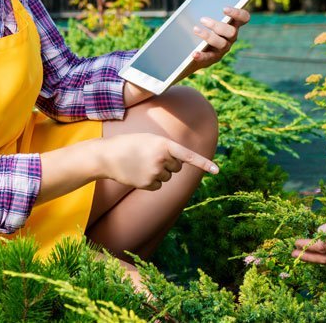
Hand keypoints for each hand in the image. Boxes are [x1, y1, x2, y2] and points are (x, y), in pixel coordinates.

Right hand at [99, 133, 218, 189]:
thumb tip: (179, 164)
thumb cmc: (130, 143)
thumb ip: (166, 148)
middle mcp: (162, 159)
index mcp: (164, 144)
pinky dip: (152, 182)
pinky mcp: (147, 184)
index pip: (188, 156)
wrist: (107, 155)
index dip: (204, 164)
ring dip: (159, 172)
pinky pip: (159, 186)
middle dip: (169, 163)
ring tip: (142, 163)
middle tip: (151, 156)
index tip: (217, 171)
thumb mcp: (150, 139)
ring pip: (168, 177)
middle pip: (177, 167)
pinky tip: (139, 173)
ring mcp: (154, 173)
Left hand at [182, 6, 250, 75]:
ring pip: (221, 43)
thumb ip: (209, 10)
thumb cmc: (204, 28)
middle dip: (217, 25)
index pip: (244, 18)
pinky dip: (201, 55)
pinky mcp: (214, 58)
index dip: (237, 13)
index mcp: (233, 25)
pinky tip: (194, 53)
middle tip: (202, 19)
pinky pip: (209, 57)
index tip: (224, 9)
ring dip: (208, 36)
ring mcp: (224, 48)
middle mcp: (231, 37)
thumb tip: (199, 1)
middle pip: (231, 32)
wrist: (196, 49)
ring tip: (195, 29)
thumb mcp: (209, 19)